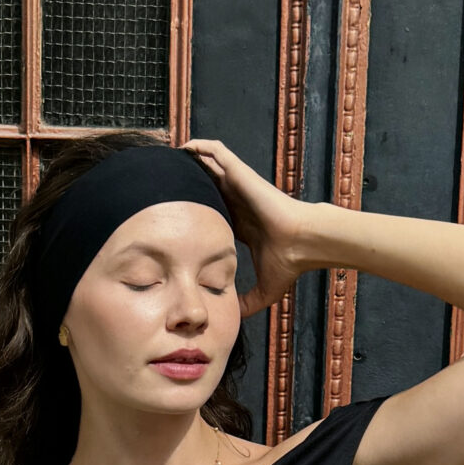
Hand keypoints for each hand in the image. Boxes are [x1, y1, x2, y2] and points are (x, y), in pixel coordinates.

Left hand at [184, 136, 316, 319]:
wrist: (301, 244)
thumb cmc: (289, 262)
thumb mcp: (264, 290)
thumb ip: (248, 303)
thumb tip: (234, 318)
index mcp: (240, 223)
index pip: (211, 211)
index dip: (192, 210)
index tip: (170, 214)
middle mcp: (238, 201)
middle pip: (207, 184)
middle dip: (187, 180)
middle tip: (161, 181)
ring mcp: (239, 186)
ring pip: (210, 164)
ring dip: (192, 158)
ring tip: (168, 157)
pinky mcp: (241, 174)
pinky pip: (218, 152)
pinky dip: (202, 146)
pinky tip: (185, 146)